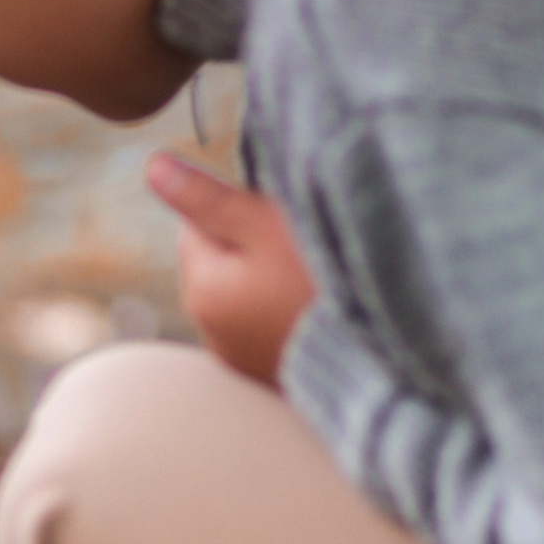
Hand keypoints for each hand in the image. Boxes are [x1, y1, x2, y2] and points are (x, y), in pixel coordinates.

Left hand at [147, 154, 314, 387]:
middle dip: (255, 246)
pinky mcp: (275, 375)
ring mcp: (246, 362)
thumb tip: (152, 168)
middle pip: (223, 263)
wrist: (391, 342)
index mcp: (201, 294)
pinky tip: (321, 309)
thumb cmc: (325, 276)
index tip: (282, 219)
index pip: (198, 226)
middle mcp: (213, 336)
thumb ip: (205, 198)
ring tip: (316, 279)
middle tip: (305, 249)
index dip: (241, 210)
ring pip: (249, 293)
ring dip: (274, 279)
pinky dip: (290, 312)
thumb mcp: (263, 223)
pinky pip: (272, 325)